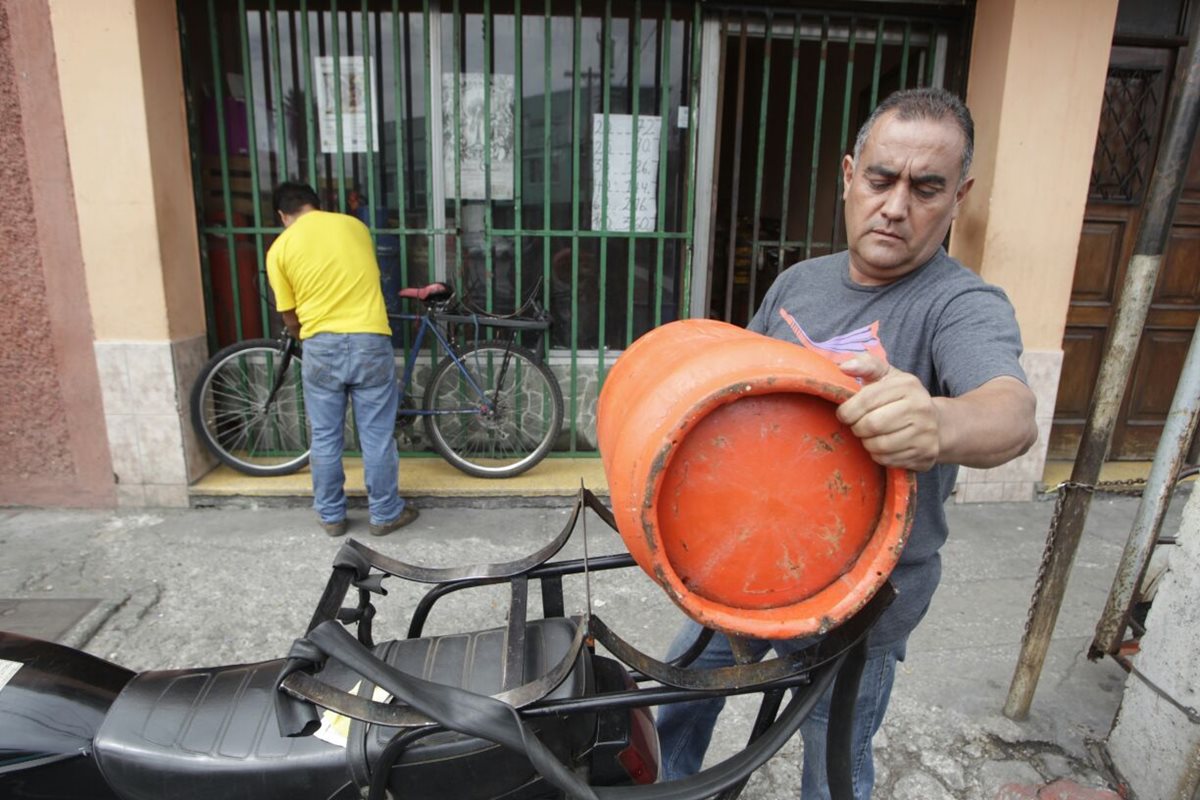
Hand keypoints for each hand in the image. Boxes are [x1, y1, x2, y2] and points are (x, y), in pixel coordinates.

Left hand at [835, 354, 939, 470]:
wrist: (937, 423)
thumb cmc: (902, 398)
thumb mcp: (888, 376)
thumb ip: (866, 366)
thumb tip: (844, 366)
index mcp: (908, 385)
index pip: (867, 399)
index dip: (848, 410)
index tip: (844, 414)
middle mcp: (920, 407)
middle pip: (872, 424)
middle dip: (857, 427)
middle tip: (858, 426)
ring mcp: (926, 432)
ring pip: (878, 445)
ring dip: (866, 443)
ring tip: (870, 436)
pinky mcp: (925, 453)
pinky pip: (887, 460)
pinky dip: (878, 455)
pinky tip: (882, 446)